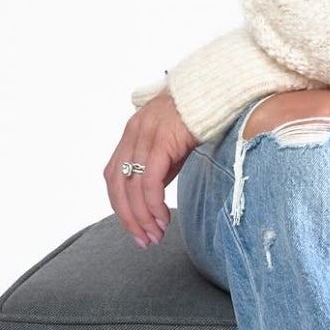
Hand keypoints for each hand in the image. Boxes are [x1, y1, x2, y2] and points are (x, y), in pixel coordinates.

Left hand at [104, 90, 197, 248]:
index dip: (121, 207)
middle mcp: (133, 135)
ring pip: (134, 187)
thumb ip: (160, 166)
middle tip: (143, 240)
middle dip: (128, 218)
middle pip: (118, 186)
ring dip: (142, 216)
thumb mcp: (172, 144)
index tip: (135, 228)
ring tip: (156, 235)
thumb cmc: (197, 115)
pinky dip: (153, 203)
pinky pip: (151, 179)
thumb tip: (154, 195)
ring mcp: (145, 137)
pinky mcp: (162, 141)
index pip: (114, 178)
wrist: (215, 89)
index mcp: (131, 136)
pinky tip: (163, 218)